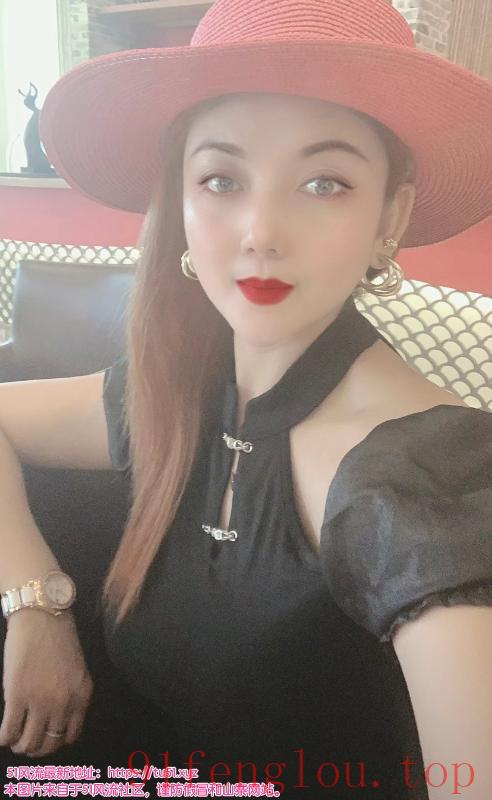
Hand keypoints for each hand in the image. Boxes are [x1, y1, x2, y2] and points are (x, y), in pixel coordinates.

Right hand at [0, 608, 93, 756]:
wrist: (42, 615)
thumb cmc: (58, 637)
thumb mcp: (76, 670)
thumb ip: (72, 694)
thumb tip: (58, 719)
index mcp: (82, 696)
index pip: (71, 735)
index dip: (56, 742)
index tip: (46, 738)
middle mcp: (64, 703)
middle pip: (49, 744)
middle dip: (36, 748)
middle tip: (26, 742)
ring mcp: (40, 701)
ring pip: (28, 743)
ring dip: (19, 745)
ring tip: (14, 738)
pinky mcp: (17, 696)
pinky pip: (8, 732)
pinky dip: (3, 738)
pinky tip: (2, 733)